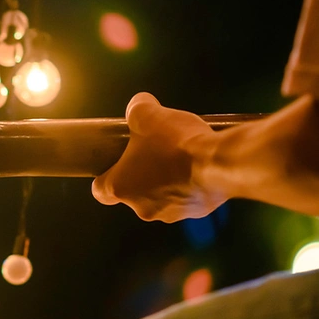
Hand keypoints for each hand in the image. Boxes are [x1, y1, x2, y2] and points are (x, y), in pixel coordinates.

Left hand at [92, 93, 227, 221]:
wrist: (218, 162)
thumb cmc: (175, 142)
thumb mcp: (146, 114)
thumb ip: (136, 109)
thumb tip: (139, 105)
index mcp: (120, 188)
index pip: (100, 191)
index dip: (104, 176)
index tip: (114, 164)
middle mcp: (142, 207)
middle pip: (133, 191)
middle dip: (141, 172)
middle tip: (152, 151)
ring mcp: (170, 213)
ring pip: (160, 196)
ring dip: (165, 179)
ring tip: (178, 155)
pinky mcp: (195, 212)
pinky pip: (186, 197)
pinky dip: (188, 184)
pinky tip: (196, 164)